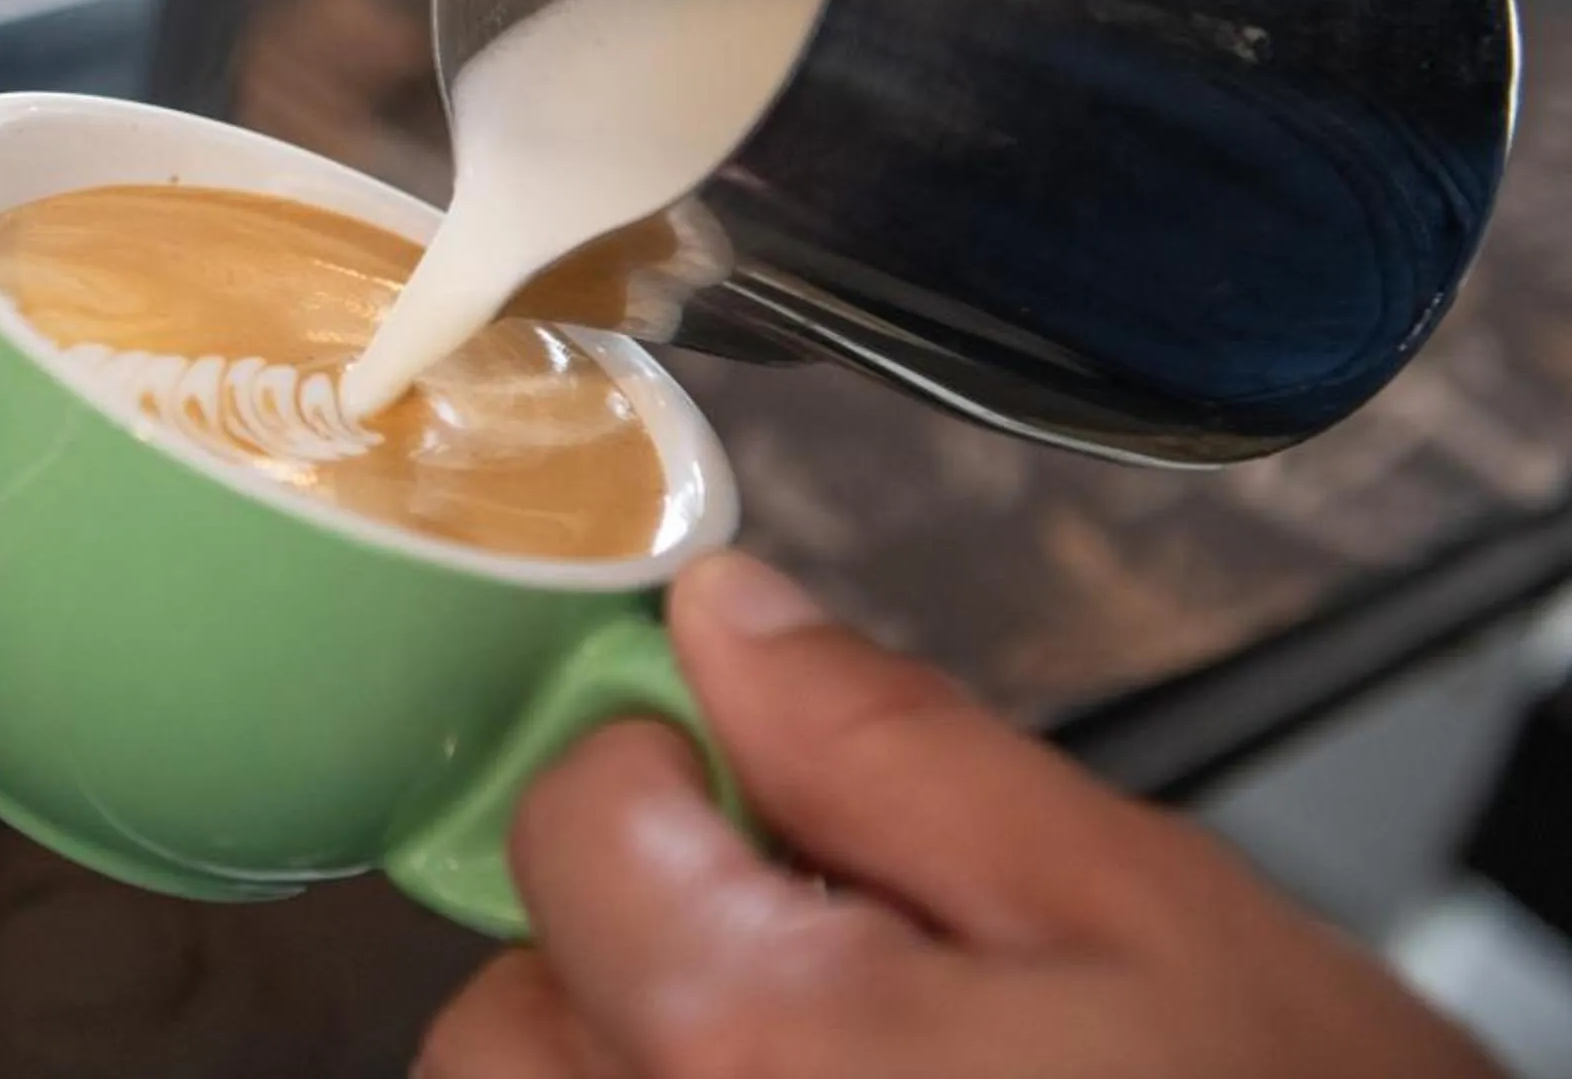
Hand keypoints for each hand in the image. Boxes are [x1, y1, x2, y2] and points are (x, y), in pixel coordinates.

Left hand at [417, 551, 1499, 1078]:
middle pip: (518, 1012)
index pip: (570, 824)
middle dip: (630, 947)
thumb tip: (726, 619)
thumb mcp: (1134, 906)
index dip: (667, 768)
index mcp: (751, 1051)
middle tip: (814, 954)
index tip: (758, 789)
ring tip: (847, 1061)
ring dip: (646, 1059)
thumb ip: (893, 747)